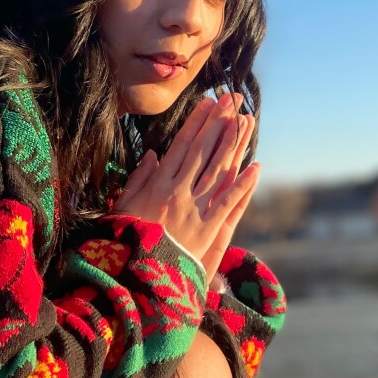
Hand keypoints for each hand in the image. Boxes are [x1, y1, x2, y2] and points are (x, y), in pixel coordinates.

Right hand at [114, 93, 259, 272]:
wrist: (135, 276)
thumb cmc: (124, 241)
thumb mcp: (122, 207)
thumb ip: (137, 180)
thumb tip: (153, 156)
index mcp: (157, 185)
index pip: (181, 146)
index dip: (196, 123)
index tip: (208, 104)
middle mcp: (178, 192)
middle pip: (203, 151)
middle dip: (218, 124)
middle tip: (232, 101)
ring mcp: (194, 210)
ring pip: (218, 171)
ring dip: (233, 145)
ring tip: (245, 122)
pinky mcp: (207, 230)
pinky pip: (229, 203)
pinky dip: (243, 185)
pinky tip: (255, 167)